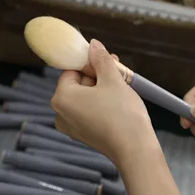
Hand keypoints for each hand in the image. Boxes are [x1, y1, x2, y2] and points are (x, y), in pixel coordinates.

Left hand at [51, 39, 157, 161]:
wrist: (134, 149)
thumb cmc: (122, 113)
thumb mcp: (112, 80)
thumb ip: (100, 60)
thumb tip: (93, 44)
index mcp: (61, 97)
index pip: (72, 70)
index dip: (90, 63)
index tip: (108, 62)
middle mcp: (60, 112)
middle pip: (77, 84)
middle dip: (98, 76)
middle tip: (119, 72)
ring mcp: (70, 126)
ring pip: (84, 98)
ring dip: (101, 89)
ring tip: (121, 85)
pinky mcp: (82, 135)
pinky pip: (88, 112)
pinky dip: (100, 105)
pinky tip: (117, 102)